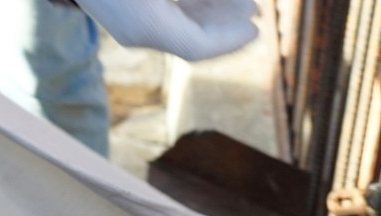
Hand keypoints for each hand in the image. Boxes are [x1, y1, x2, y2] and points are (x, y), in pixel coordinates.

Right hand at [76, 0, 259, 61]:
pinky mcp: (123, 8)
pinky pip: (162, 15)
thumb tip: (243, 4)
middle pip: (190, 37)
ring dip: (209, 13)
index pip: (197, 46)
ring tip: (238, 2)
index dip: (230, 38)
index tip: (257, 29)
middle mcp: (136, 31)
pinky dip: (187, 6)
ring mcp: (126, 21)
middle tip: (255, 12)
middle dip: (225, 24)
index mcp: (148, 25)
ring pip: (177, 25)